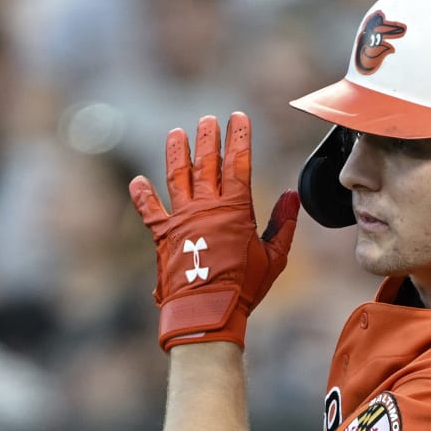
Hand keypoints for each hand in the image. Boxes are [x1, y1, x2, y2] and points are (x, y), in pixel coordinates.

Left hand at [130, 113, 298, 349]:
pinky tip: (138, 180)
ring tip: (177, 133)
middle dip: (208, 138)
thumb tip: (292, 195)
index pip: (238, 164)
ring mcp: (182, 219)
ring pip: (177, 177)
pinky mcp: (163, 236)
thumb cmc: (244, 288)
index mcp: (235, 210)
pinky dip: (142, 195)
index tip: (238, 118)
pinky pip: (150, 211)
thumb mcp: (274, 258)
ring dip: (177, 153)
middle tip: (208, 119)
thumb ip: (284, 224)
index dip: (239, 138)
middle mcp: (206, 208)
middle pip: (206, 163)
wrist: (206, 311)